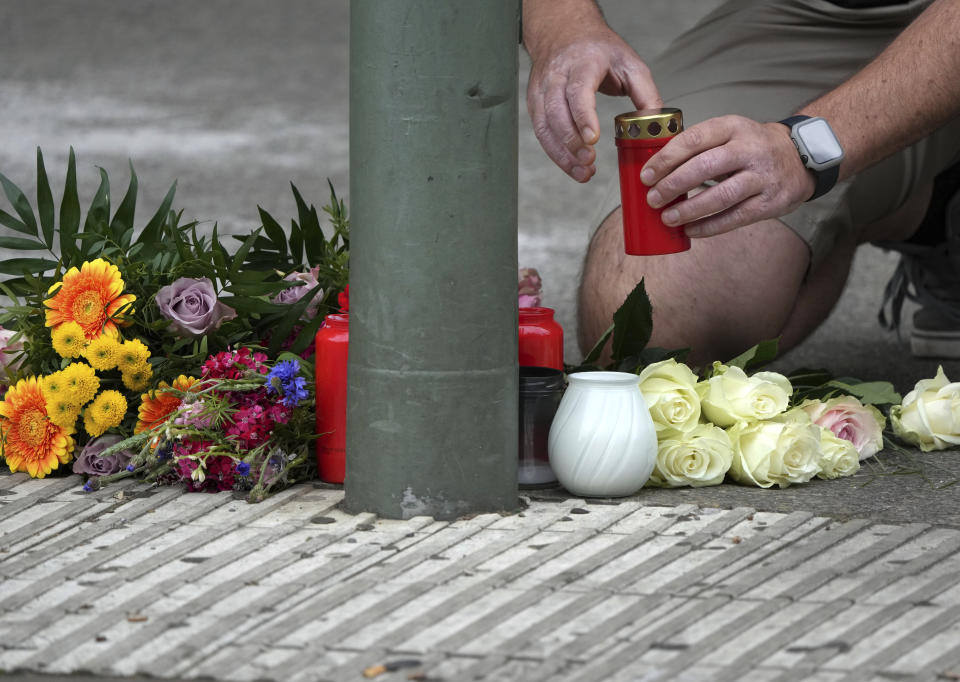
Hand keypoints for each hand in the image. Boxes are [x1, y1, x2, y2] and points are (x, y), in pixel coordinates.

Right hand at [527, 27, 660, 182]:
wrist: (564, 31)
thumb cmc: (599, 49)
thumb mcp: (630, 63)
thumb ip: (646, 93)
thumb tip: (656, 125)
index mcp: (583, 61)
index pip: (578, 90)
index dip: (583, 116)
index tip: (592, 139)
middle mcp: (557, 75)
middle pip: (557, 111)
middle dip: (571, 141)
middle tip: (589, 162)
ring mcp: (542, 89)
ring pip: (545, 125)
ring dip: (561, 153)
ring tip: (583, 173)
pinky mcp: (535, 102)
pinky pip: (541, 131)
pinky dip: (555, 152)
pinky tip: (571, 165)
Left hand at [641, 116, 816, 236]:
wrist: (800, 156)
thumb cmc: (751, 147)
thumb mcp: (729, 134)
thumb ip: (699, 147)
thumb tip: (656, 171)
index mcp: (732, 127)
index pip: (694, 139)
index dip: (666, 158)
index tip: (647, 175)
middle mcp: (749, 149)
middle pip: (705, 167)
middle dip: (673, 185)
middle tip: (653, 199)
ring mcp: (762, 176)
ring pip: (720, 196)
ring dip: (689, 210)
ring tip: (667, 218)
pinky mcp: (769, 202)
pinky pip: (734, 217)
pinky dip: (709, 226)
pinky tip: (690, 230)